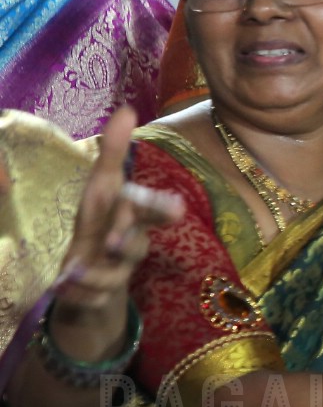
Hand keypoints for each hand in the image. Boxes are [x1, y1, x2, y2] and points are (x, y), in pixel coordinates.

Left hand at [50, 107, 182, 324]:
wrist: (94, 277)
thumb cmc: (102, 223)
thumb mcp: (102, 188)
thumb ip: (114, 151)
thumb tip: (127, 108)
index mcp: (129, 217)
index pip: (147, 209)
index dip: (158, 208)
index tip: (176, 208)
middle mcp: (128, 245)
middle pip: (135, 244)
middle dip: (125, 241)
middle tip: (112, 242)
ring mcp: (115, 273)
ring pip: (112, 276)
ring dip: (95, 274)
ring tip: (72, 272)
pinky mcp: (98, 297)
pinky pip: (90, 298)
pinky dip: (75, 294)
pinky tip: (61, 288)